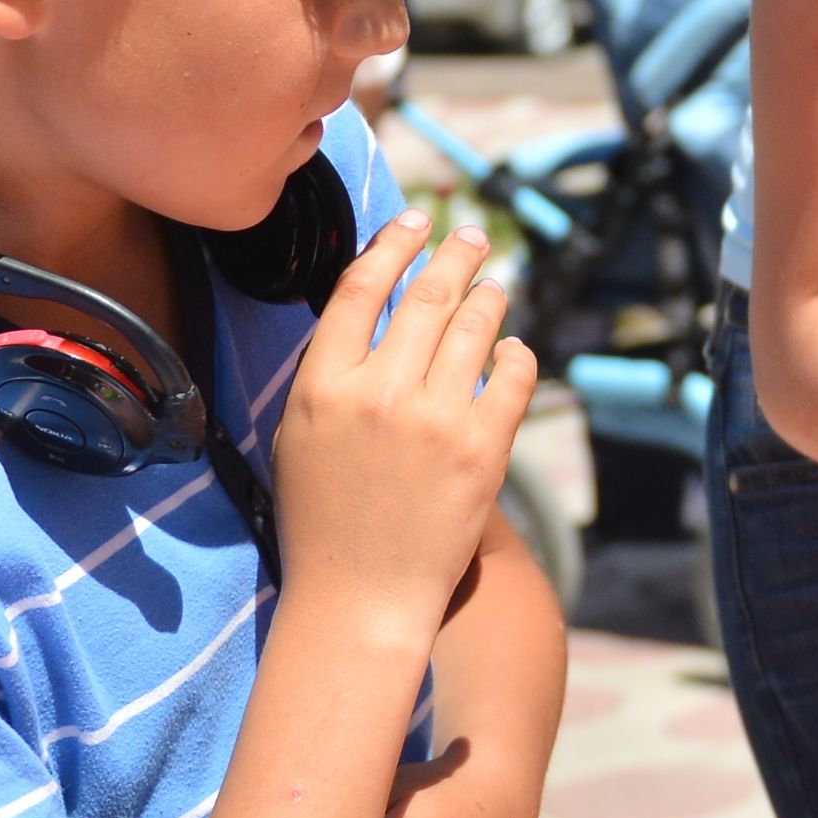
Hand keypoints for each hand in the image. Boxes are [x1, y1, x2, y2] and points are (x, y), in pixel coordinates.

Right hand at [274, 212, 540, 643]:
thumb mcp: (301, 434)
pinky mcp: (483, 449)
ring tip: (495, 285)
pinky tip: (513, 350)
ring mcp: (436, 419)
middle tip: (472, 235)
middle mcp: (381, 392)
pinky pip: (512, 377)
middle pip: (427, 295)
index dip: (395, 243)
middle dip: (456, 254)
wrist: (361, 596)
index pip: (362, 287)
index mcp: (324, 384)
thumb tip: (371, 306)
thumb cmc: (323, 519)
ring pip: (476, 326)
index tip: (416, 221)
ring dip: (490, 296)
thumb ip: (332, 370)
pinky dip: (516, 354)